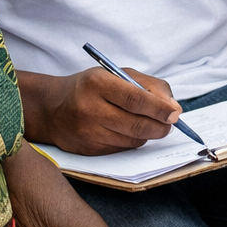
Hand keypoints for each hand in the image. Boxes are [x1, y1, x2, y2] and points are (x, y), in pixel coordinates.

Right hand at [42, 67, 183, 156]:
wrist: (51, 108)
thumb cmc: (91, 87)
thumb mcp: (117, 75)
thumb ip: (149, 86)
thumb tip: (174, 108)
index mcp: (98, 83)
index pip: (136, 99)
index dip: (159, 108)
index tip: (176, 113)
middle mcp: (89, 109)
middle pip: (136, 125)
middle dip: (160, 126)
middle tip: (170, 124)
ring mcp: (87, 133)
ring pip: (131, 140)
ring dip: (148, 134)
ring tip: (149, 124)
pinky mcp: (87, 151)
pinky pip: (121, 149)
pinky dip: (132, 142)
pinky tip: (128, 131)